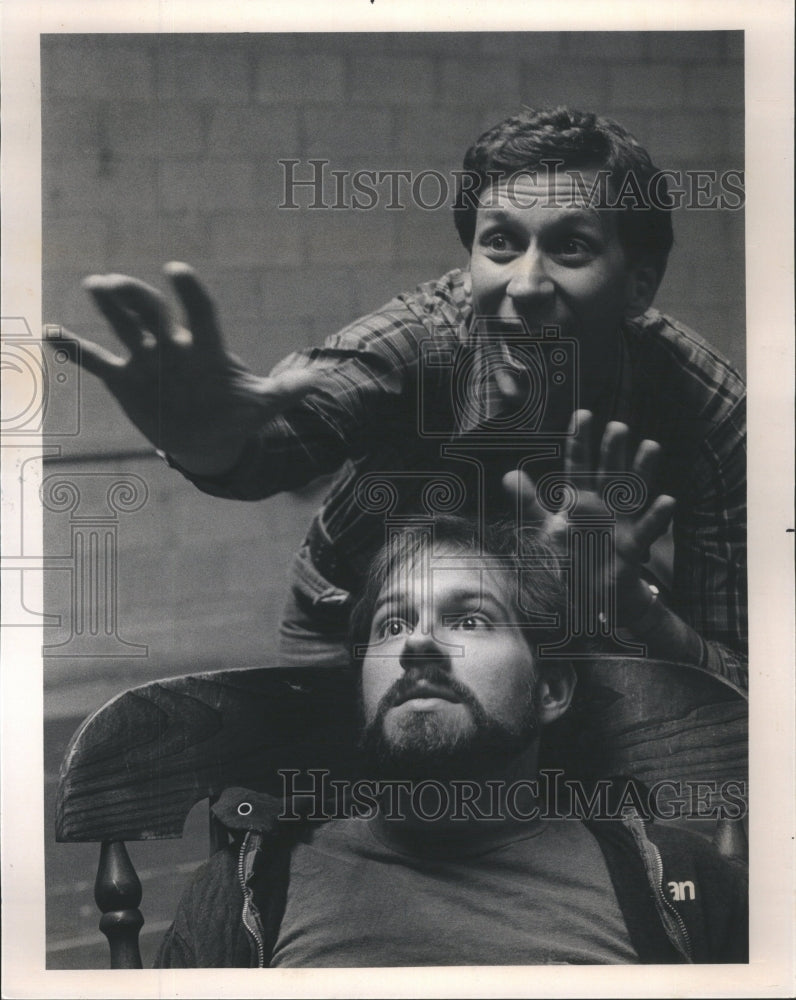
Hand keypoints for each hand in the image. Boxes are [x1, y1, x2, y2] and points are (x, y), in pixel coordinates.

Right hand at [55, 263, 316, 475]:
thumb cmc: (238, 415)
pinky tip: (51, 332)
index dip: (189, 292)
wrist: (210, 439)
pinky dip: (75, 349)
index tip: (177, 269)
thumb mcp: (263, 405)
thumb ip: (286, 391)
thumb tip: (318, 380)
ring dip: (110, 307)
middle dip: (136, 297)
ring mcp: (147, 360)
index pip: (199, 313)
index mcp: (207, 348)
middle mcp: (174, 346)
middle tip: (116, 282)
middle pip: (153, 313)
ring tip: (95, 284)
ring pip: (125, 327)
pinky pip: (96, 361)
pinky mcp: (126, 380)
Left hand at [504, 410, 676, 626]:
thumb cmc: (572, 555)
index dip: (580, 441)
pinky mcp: (634, 546)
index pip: (579, 465)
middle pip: (609, 472)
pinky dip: (657, 516)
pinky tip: (667, 500)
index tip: (582, 415)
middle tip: (618, 426)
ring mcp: (621, 522)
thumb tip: (509, 475)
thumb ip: (529, 503)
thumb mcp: (547, 529)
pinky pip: (647, 529)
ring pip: (633, 492)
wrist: (592, 593)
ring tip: (651, 446)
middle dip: (613, 451)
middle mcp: (604, 504)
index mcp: (581, 498)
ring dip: (642, 470)